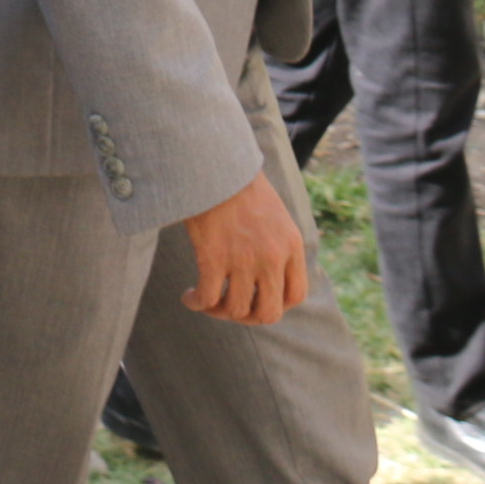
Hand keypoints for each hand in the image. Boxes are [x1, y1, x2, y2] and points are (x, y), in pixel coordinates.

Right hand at [180, 174, 307, 324]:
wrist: (216, 166)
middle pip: (268, 313)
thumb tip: (266, 276)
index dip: (277, 306)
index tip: (257, 300)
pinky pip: (208, 298)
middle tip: (230, 307)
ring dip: (218, 312)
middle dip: (247, 317)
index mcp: (291, 246)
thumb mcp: (275, 216)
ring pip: (236, 310)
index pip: (296, 296)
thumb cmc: (240, 186)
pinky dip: (196, 303)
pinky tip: (188, 296)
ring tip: (205, 302)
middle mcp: (272, 257)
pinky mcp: (214, 258)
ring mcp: (244, 259)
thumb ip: (278, 245)